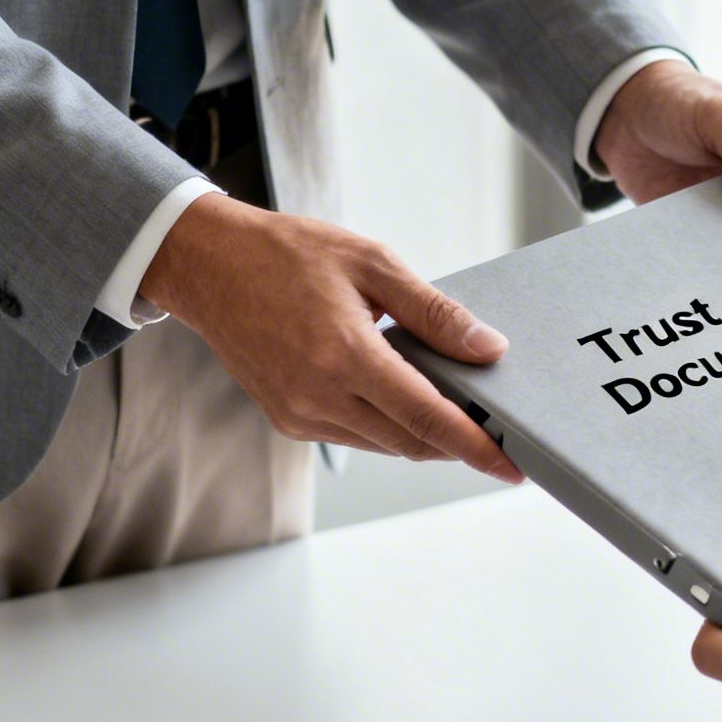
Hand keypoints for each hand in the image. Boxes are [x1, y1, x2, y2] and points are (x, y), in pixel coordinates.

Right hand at [139, 193, 522, 481]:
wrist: (209, 266)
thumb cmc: (288, 254)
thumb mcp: (373, 264)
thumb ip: (434, 313)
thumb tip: (488, 349)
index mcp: (344, 354)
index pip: (428, 418)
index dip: (475, 447)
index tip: (512, 466)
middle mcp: (318, 395)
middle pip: (412, 442)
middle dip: (459, 443)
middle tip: (498, 429)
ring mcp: (299, 413)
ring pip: (386, 446)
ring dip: (426, 436)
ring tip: (459, 411)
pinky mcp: (288, 420)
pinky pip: (357, 437)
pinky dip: (390, 427)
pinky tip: (406, 399)